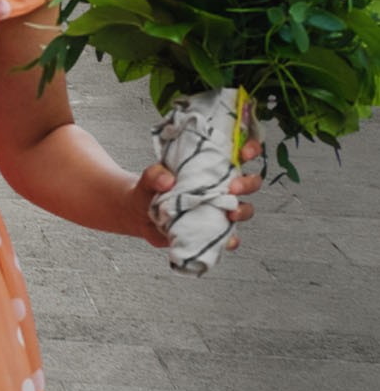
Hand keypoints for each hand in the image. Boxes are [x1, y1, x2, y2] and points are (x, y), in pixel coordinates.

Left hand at [131, 160, 263, 243]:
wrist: (141, 218)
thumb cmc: (150, 191)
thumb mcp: (148, 179)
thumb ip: (154, 175)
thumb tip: (167, 180)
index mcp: (208, 167)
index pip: (237, 153)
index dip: (250, 149)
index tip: (246, 153)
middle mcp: (220, 187)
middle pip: (249, 182)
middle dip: (248, 183)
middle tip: (234, 187)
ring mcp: (219, 208)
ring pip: (245, 208)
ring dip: (243, 210)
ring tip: (231, 213)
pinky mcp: (215, 229)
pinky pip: (231, 235)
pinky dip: (233, 239)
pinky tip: (229, 240)